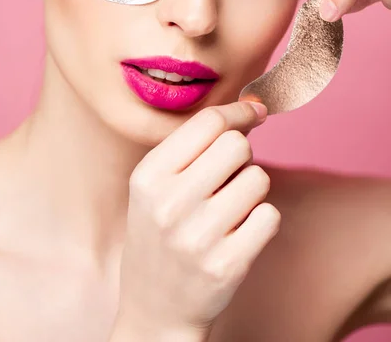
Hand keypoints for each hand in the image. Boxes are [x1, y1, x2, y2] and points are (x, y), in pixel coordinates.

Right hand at [115, 100, 278, 335]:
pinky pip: (269, 215)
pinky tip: (239, 233)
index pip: (208, 122)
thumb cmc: (159, 235)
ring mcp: (198, 237)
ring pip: (258, 179)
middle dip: (242, 154)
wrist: (154, 308)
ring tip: (228, 209)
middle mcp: (169, 204)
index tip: (255, 112)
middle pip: (238, 145)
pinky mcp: (227, 265)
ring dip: (251, 189)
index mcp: (148, 176)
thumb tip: (253, 109)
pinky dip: (261, 219)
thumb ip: (193, 146)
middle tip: (230, 174)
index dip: (240, 111)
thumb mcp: (154, 186)